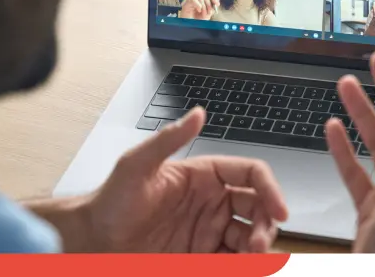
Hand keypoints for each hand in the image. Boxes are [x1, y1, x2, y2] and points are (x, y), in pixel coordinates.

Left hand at [83, 108, 287, 252]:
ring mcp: (208, 230)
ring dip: (258, 248)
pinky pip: (232, 260)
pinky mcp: (202, 255)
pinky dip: (243, 264)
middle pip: (257, 207)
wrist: (95, 241)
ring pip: (250, 236)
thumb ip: (168, 139)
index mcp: (203, 176)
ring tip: (250, 259)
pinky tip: (240, 266)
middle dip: (267, 224)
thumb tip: (198, 113)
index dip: (270, 188)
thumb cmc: (112, 200)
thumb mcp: (137, 165)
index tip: (280, 210)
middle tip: (258, 245)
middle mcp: (211, 202)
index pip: (249, 174)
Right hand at [179, 0, 220, 20]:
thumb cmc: (198, 20)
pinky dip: (198, 6)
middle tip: (209, 13)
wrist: (191, 25)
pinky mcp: (187, 2)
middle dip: (209, 5)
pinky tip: (199, 10)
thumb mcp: (208, 13)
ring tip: (203, 15)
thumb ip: (213, 6)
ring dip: (204, 9)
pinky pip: (194, 1)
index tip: (217, 4)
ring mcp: (192, 0)